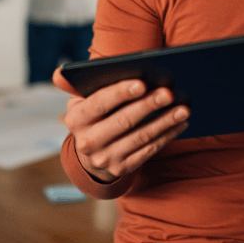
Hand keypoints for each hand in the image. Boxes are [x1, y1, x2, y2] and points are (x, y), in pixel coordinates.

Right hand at [53, 67, 189, 183]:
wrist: (90, 151)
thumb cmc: (93, 114)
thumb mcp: (80, 100)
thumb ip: (75, 84)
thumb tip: (60, 73)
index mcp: (76, 119)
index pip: (99, 103)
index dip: (121, 93)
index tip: (142, 83)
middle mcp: (87, 142)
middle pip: (123, 121)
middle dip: (148, 105)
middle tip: (170, 92)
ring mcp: (105, 158)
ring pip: (140, 137)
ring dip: (165, 122)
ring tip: (183, 108)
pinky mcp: (121, 169)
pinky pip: (148, 150)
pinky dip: (167, 135)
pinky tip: (180, 123)